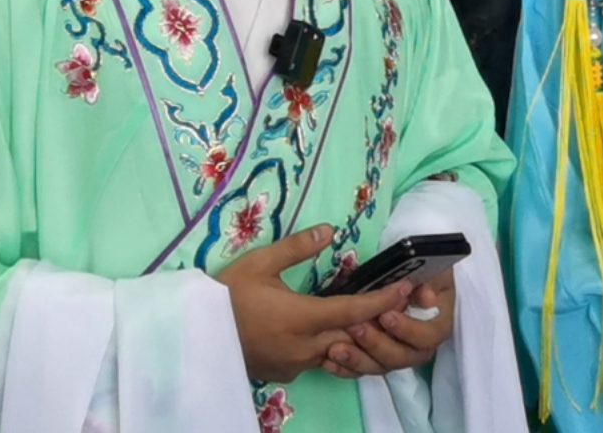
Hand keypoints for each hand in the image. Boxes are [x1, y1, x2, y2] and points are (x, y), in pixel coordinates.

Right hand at [214, 225, 412, 384]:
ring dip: (356, 335)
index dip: (383, 300)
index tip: (406, 289)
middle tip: (397, 300)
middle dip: (377, 319)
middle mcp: (304, 346)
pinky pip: (320, 360)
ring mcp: (296, 363)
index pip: (353, 311)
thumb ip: (297, 247)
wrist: (196, 334)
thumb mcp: (259, 262)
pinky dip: (335, 346)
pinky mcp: (287, 371)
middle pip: (353, 335)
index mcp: (301, 318)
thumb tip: (329, 230)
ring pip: (339, 351)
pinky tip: (335, 330)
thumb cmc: (227, 294)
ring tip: (371, 314)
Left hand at [321, 268, 456, 378]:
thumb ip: (426, 281)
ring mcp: (396, 349)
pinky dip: (346, 368)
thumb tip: (427, 299)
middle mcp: (419, 339)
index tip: (386, 316)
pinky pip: (362, 370)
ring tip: (334, 349)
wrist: (396, 269)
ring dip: (359, 360)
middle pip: (406, 357)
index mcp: (437, 317)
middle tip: (355, 328)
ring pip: (383, 367)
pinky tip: (327, 360)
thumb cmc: (412, 262)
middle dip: (379, 345)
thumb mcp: (422, 264)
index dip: (410, 330)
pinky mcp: (375, 355)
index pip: (431, 336)